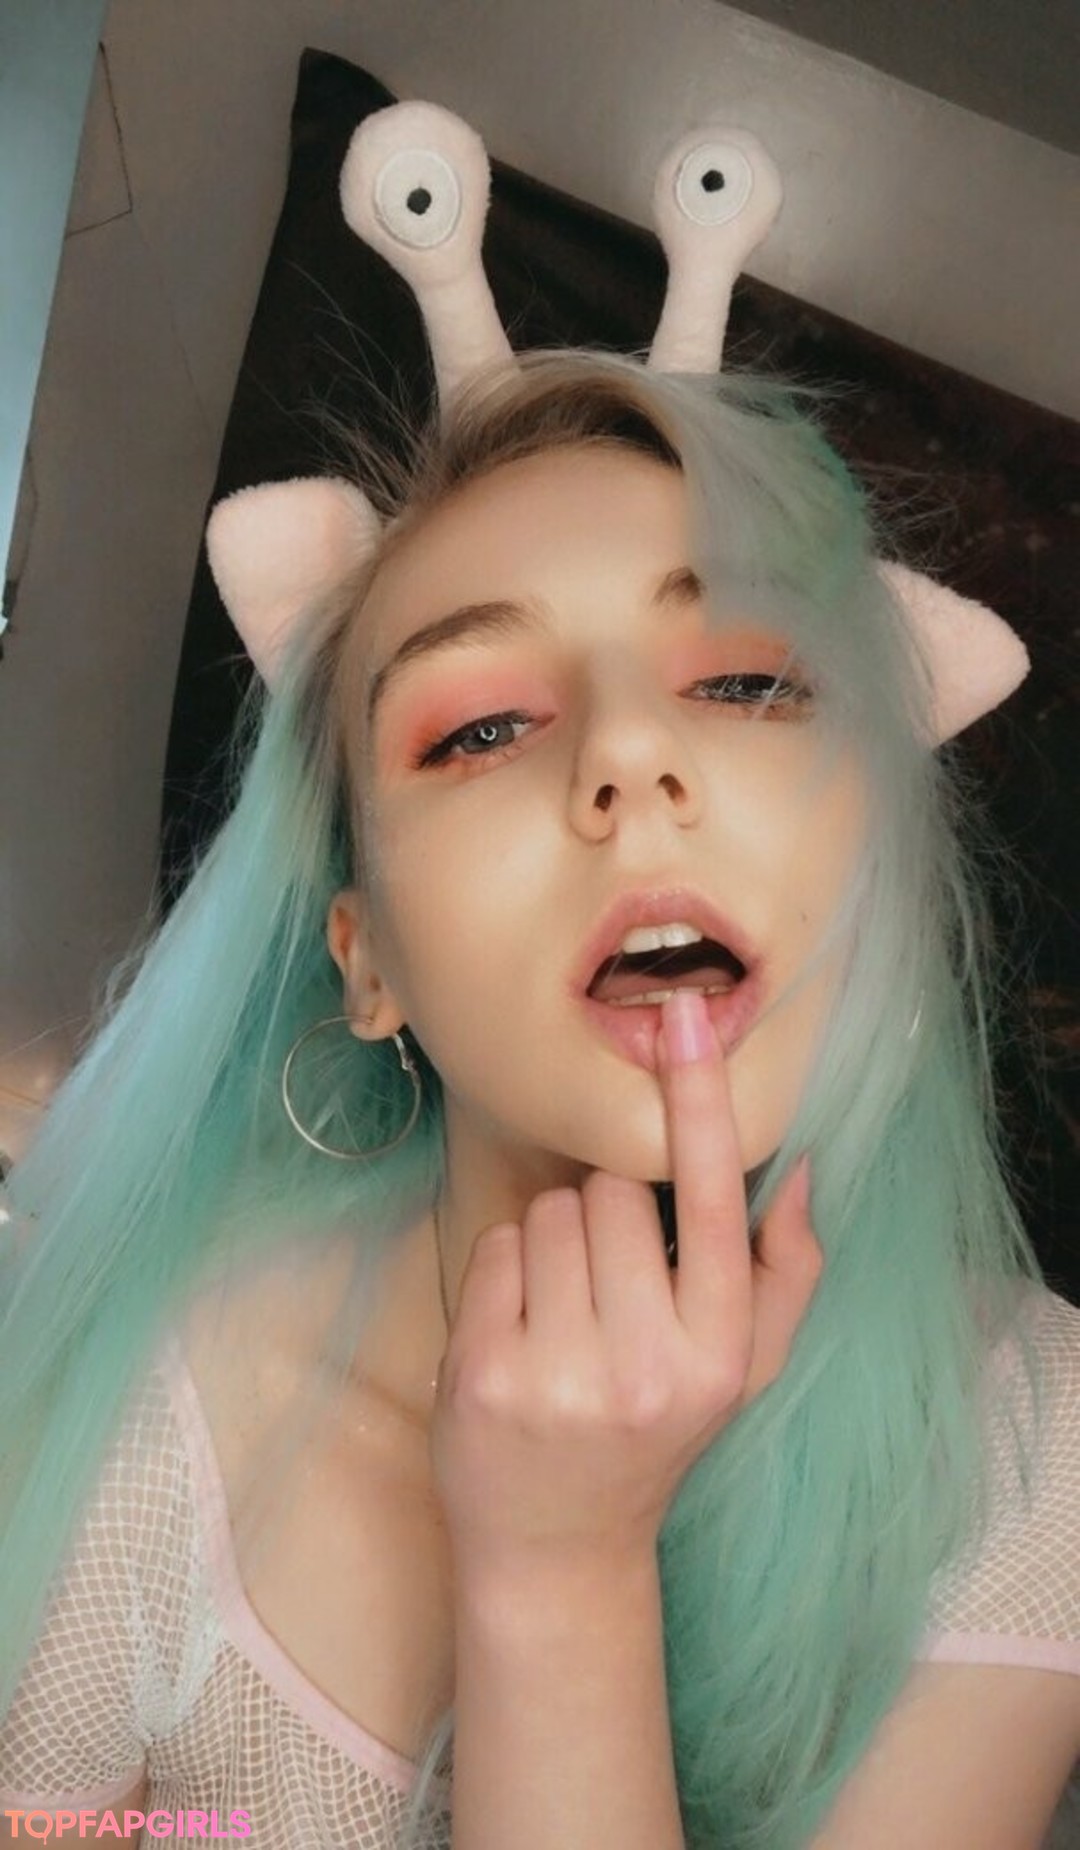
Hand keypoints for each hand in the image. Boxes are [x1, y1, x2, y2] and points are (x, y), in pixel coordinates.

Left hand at [429, 990, 822, 1578]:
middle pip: (615, 1193)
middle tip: (607, 1291)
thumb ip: (783, 1273)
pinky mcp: (484, 1376)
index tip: (684, 1013)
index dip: (700, 1102)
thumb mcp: (740, 1371)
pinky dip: (502, 1271)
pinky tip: (518, 1329)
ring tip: (563, 1313)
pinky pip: (494, 1248)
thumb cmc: (653, 1434)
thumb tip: (801, 1170)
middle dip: (608, 1217)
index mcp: (718, 1353)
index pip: (717, 1202)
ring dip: (552, 1242)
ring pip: (550, 1212)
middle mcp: (645, 1365)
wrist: (558, 1548)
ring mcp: (560, 1373)